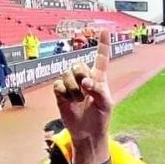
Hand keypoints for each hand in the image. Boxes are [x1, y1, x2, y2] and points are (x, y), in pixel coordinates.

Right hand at [53, 30, 113, 163]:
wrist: (88, 133)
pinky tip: (69, 100)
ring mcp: (71, 85)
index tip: (105, 30)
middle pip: (78, 64)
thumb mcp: (106, 104)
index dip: (102, 45)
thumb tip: (85, 82)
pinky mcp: (61, 93)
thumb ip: (99, 90)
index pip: (101, 59)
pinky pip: (58, 85)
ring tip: (79, 99)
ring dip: (73, 87)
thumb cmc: (100, 118)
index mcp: (98, 78)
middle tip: (86, 89)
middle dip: (81, 74)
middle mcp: (84, 78)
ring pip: (66, 74)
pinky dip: (64, 92)